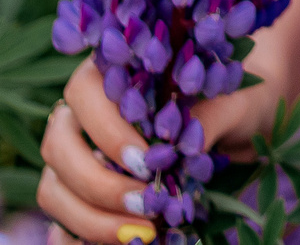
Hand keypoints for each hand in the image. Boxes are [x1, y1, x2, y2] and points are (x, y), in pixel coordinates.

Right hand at [36, 58, 281, 242]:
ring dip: (90, 217)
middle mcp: (84, 113)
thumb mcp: (234, 102)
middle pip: (58, 144)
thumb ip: (208, 116)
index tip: (148, 163)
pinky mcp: (81, 195)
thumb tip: (180, 147)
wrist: (246, 124)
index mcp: (112, 71)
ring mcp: (76, 156)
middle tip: (146, 205)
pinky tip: (116, 243)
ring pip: (53, 187)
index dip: (108, 131)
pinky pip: (60, 219)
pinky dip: (76, 236)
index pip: (84, 92)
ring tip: (143, 232)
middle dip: (97, 182)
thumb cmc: (236, 101)